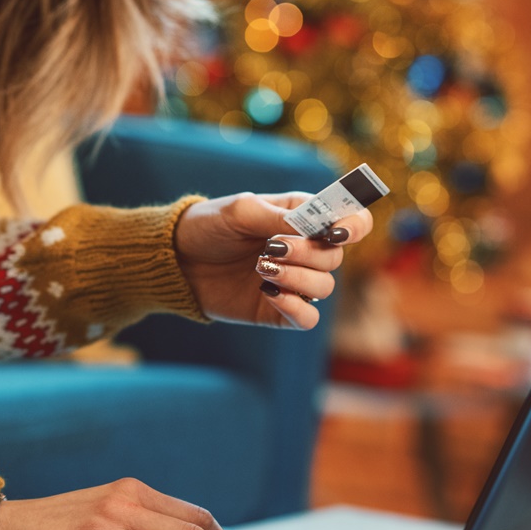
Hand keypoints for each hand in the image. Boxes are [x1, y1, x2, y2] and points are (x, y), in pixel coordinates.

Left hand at [173, 192, 372, 329]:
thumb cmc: (209, 227)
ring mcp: (294, 282)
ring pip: (324, 287)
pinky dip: (295, 307)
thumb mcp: (240, 211)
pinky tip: (270, 293)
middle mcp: (305, 251)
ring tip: (261, 267)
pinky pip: (308, 319)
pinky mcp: (279, 310)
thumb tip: (309, 228)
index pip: (351, 222)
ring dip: (297, 277)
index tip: (335, 231)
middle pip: (336, 257)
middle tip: (271, 248)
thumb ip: (278, 217)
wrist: (177, 260)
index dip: (353, 225)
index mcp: (303, 219)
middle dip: (307, 253)